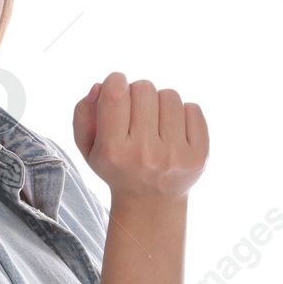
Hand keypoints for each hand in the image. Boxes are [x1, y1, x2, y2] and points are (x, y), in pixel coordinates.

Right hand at [72, 71, 207, 204]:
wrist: (150, 202)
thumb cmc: (116, 166)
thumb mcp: (88, 147)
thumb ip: (83, 113)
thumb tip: (100, 85)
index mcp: (113, 152)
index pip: (115, 94)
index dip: (116, 81)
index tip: (117, 87)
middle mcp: (144, 154)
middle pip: (143, 88)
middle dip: (137, 92)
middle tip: (136, 112)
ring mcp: (175, 155)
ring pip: (170, 95)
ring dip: (160, 102)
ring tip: (155, 121)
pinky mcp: (199, 155)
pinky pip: (193, 108)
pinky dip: (182, 113)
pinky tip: (173, 131)